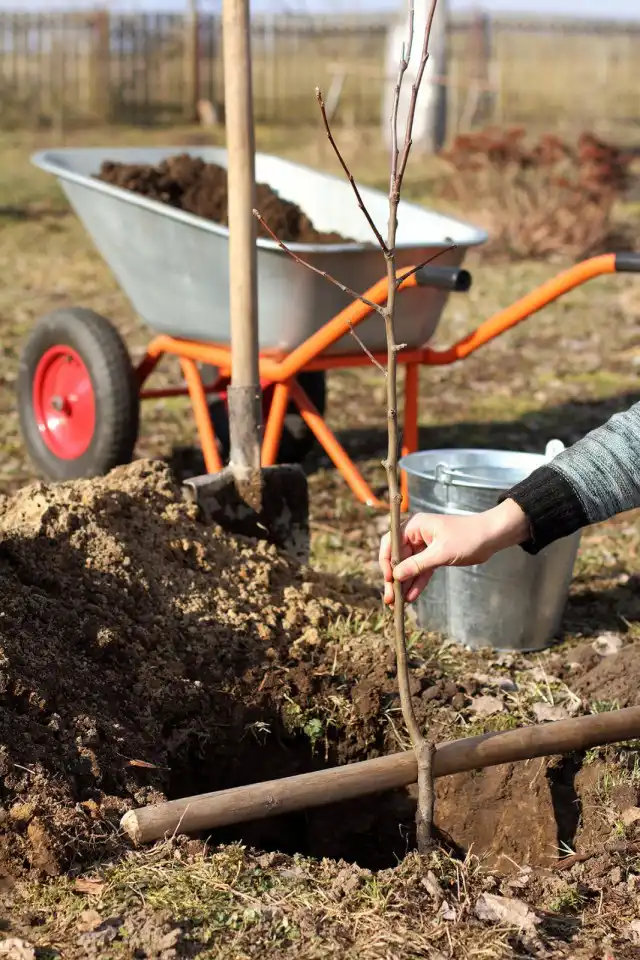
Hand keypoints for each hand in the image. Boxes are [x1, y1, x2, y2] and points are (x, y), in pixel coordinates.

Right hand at [379, 499, 529, 604]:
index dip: (386, 561)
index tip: (388, 579)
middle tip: (390, 597)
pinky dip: (417, 582)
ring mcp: (424, 546)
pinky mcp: (434, 555)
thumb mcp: (441, 553)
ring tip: (398, 602)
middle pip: (397, 557)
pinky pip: (421, 570)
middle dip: (394, 578)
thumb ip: (417, 564)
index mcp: (414, 526)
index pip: (390, 542)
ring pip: (409, 566)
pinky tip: (411, 597)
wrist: (491, 537)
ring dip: (404, 583)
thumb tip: (395, 575)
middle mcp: (416, 534)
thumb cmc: (467, 538)